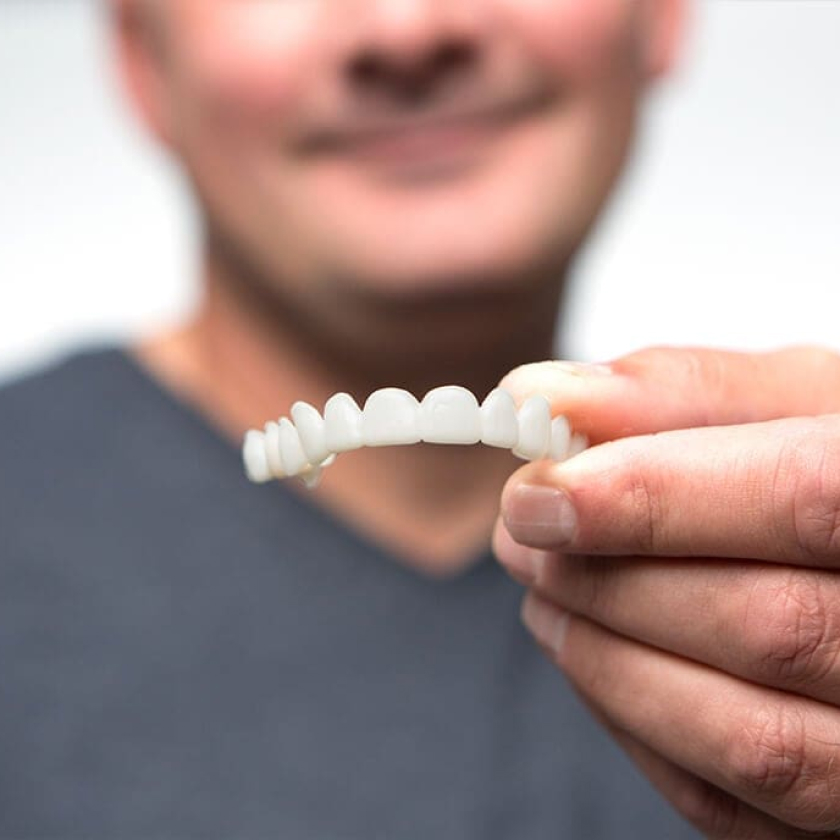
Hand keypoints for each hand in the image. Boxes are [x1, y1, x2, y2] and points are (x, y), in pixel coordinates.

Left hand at [494, 346, 839, 837]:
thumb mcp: (795, 404)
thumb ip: (681, 393)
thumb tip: (541, 395)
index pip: (809, 501)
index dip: (655, 497)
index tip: (538, 492)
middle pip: (767, 626)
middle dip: (609, 577)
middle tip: (523, 529)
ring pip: (750, 738)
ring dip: (605, 656)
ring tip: (543, 589)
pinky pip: (730, 805)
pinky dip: (633, 722)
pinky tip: (594, 653)